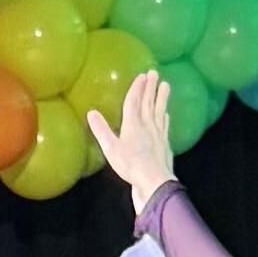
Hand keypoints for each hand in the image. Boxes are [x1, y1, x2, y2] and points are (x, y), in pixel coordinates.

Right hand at [86, 66, 173, 198]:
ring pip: (159, 111)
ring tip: (165, 85)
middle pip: (148, 103)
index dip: (137, 88)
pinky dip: (165, 117)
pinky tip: (166, 114)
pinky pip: (165, 126)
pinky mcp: (165, 144)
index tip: (142, 75)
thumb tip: (91, 112)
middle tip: (154, 73)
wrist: (155, 182)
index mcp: (133, 124)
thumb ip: (102, 130)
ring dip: (162, 98)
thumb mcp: (111, 149)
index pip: (134, 102)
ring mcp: (158, 134)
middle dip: (150, 87)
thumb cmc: (130, 166)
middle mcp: (147, 125)